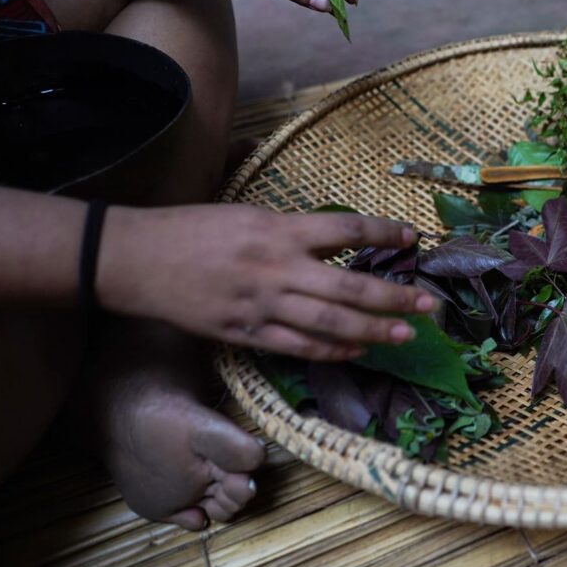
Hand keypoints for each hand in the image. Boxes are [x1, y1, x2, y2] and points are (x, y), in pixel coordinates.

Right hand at [97, 205, 434, 360]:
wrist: (137, 260)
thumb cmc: (192, 230)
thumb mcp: (248, 214)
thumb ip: (292, 230)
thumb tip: (335, 241)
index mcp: (279, 229)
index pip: (348, 229)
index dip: (385, 232)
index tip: (413, 236)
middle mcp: (278, 268)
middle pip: (350, 287)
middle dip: (394, 298)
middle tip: (428, 306)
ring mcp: (263, 305)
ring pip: (331, 325)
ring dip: (373, 333)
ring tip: (404, 336)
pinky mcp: (246, 333)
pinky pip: (298, 347)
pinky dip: (331, 353)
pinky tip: (356, 353)